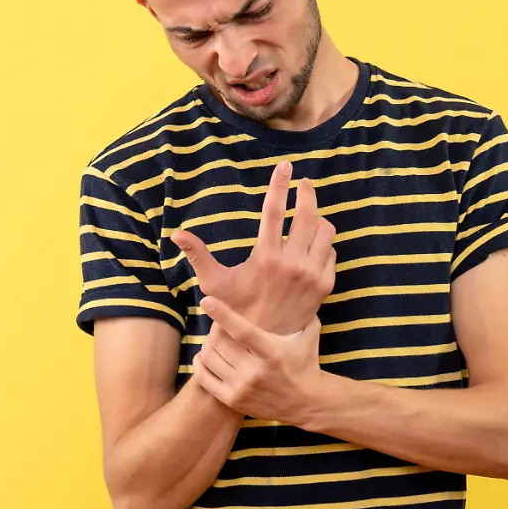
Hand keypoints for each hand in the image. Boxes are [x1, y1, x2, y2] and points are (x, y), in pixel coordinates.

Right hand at [170, 161, 335, 333]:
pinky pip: (331, 252)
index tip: (285, 166)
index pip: (274, 210)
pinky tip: (313, 243)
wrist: (264, 342)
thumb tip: (176, 234)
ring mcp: (311, 274)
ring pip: (324, 231)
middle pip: (307, 214)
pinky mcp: (325, 285)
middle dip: (306, 192)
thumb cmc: (235, 309)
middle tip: (303, 183)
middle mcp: (292, 263)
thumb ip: (198, 255)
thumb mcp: (214, 282)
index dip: (279, 184)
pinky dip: (324, 243)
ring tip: (309, 215)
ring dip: (317, 218)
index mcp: (265, 257)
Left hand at [192, 296, 325, 425]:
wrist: (307, 403)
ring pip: (209, 358)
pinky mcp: (233, 400)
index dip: (222, 314)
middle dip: (214, 329)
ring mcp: (242, 388)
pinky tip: (206, 355)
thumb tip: (297, 287)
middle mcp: (255, 371)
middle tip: (218, 325)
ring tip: (214, 339)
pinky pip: (204, 378)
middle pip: (220, 343)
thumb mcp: (309, 336)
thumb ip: (304, 312)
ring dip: (207, 344)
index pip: (242, 331)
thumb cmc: (306, 363)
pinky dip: (200, 363)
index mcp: (273, 352)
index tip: (207, 301)